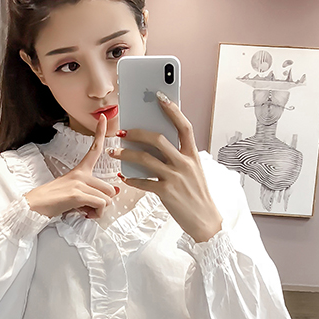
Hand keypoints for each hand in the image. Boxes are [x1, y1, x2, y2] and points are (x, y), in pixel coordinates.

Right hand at [24, 114, 118, 219]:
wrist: (35, 205)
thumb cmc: (53, 201)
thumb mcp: (74, 193)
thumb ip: (92, 192)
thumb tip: (115, 194)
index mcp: (79, 170)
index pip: (94, 149)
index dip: (100, 133)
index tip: (103, 118)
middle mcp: (81, 174)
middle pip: (110, 189)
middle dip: (104, 202)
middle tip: (89, 208)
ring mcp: (79, 183)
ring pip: (107, 199)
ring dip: (99, 210)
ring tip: (84, 211)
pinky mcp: (78, 194)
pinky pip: (100, 205)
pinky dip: (96, 214)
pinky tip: (84, 213)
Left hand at [107, 93, 222, 242]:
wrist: (205, 220)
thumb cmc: (197, 195)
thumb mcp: (194, 171)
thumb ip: (179, 157)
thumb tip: (157, 145)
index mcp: (192, 155)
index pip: (183, 126)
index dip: (172, 109)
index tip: (159, 97)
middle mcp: (184, 163)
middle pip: (157, 139)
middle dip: (136, 133)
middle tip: (122, 132)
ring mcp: (175, 177)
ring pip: (145, 158)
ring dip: (126, 154)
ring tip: (114, 152)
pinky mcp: (166, 192)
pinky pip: (143, 182)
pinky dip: (131, 179)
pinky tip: (124, 177)